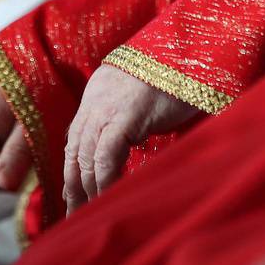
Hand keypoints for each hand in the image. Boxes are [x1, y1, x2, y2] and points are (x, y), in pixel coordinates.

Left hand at [61, 64, 200, 209]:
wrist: (191, 49)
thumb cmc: (177, 75)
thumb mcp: (142, 95)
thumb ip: (127, 115)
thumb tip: (125, 146)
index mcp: (97, 93)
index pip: (75, 139)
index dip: (73, 170)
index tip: (72, 196)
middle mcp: (95, 99)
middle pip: (75, 151)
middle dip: (74, 187)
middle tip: (76, 215)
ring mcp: (107, 106)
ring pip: (87, 157)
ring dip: (88, 189)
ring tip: (93, 212)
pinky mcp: (125, 114)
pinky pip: (107, 156)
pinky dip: (106, 180)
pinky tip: (110, 196)